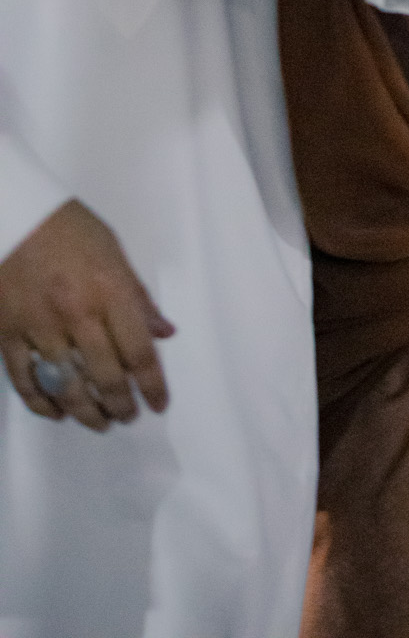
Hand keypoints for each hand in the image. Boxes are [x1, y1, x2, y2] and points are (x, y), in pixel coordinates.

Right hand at [0, 200, 173, 430]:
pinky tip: (56, 414)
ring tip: (100, 422)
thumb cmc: (67, 226)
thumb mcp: (112, 250)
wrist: (12, 214)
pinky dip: (42, 404)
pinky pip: (25, 381)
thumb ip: (137, 295)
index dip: (152, 384)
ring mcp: (40, 328)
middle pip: (105, 375)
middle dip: (121, 404)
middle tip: (128, 416)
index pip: (138, 351)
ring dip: (87, 412)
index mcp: (109, 291)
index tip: (160, 404)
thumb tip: (163, 332)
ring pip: (67, 386)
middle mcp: (77, 315)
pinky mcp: (7, 335)